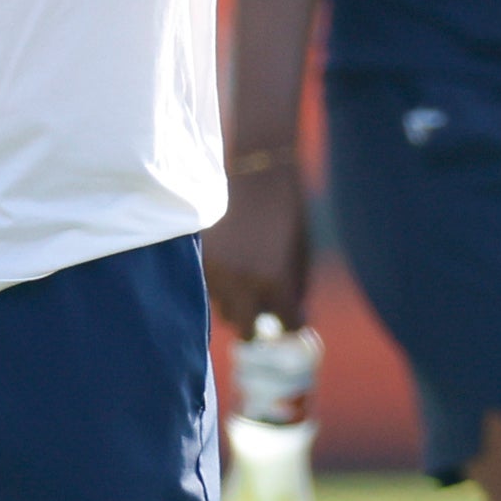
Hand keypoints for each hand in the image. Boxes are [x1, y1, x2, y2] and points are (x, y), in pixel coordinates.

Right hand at [204, 163, 309, 334]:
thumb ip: (295, 287)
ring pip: (223, 307)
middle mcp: (243, 283)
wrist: (256, 170)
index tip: (291, 315)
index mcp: (276, 282)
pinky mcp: (199, 258)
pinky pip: (210, 285)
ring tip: (246, 276)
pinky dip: (221, 281)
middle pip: (246, 329)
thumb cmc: (287, 209)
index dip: (292, 321)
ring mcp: (217, 272)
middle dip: (257, 322)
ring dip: (236, 300)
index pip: (287, 325)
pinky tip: (231, 260)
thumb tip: (288, 316)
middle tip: (263, 309)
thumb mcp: (300, 253)